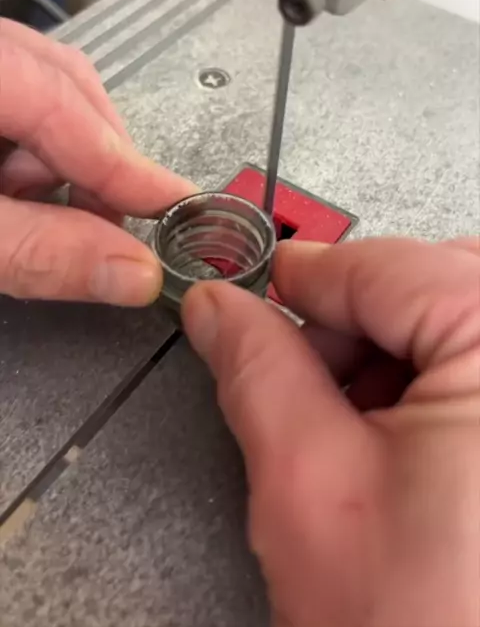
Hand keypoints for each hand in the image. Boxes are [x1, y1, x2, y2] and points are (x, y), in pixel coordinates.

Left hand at [0, 19, 193, 304]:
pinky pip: (13, 92)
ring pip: (38, 86)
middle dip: (93, 158)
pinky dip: (26, 144)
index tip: (173, 205)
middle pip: (63, 82)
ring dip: (58, 154)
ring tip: (40, 214)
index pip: (63, 100)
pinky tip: (10, 190)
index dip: (121, 162)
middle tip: (110, 223)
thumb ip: (40, 251)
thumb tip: (132, 273)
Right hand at [184, 237, 479, 626]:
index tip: (259, 294)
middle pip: (433, 280)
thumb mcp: (309, 484)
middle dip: (358, 320)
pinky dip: (439, 381)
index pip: (383, 265)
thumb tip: (222, 308)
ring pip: (462, 314)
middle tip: (310, 378)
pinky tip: (408, 442)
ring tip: (360, 428)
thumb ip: (258, 371)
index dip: (304, 279)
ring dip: (399, 351)